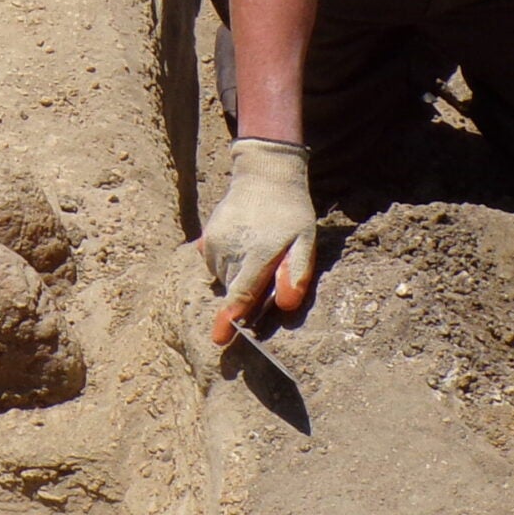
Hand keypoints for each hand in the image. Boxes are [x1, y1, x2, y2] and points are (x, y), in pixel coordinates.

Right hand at [199, 139, 316, 345]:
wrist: (263, 174)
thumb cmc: (290, 210)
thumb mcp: (305, 239)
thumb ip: (296, 273)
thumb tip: (285, 305)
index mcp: (257, 253)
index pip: (241, 295)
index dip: (230, 320)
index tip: (219, 340)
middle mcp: (231, 249)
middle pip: (234, 289)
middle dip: (246, 296)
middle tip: (268, 274)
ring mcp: (215, 242)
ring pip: (224, 277)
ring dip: (238, 278)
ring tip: (258, 255)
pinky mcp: (207, 236)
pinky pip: (215, 263)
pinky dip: (228, 264)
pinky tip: (244, 247)